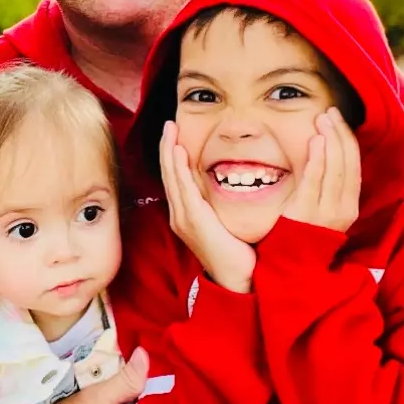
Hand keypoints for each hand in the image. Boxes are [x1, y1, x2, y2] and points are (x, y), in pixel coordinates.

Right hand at [160, 121, 256, 292]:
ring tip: (170, 132)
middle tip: (168, 125)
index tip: (174, 134)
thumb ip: (220, 204)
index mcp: (186, 214)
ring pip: (172, 178)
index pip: (175, 178)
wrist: (236, 279)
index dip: (173, 155)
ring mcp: (183, 218)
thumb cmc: (235, 252)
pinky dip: (180, 169)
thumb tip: (234, 183)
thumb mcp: (224, 222)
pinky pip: (184, 189)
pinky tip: (180, 153)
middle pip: (169, 174)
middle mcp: (179, 214)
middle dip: (167, 148)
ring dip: (170, 152)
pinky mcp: (193, 220)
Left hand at [282, 108, 360, 233]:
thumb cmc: (304, 229)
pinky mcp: (305, 214)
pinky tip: (315, 140)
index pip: (354, 166)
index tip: (338, 120)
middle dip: (340, 134)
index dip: (348, 140)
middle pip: (347, 164)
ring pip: (334, 170)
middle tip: (330, 113)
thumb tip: (327, 149)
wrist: (290, 263)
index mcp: (349, 206)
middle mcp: (343, 210)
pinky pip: (314, 181)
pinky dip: (317, 159)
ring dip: (330, 141)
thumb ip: (328, 184)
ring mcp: (325, 213)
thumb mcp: (323, 207)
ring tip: (322, 120)